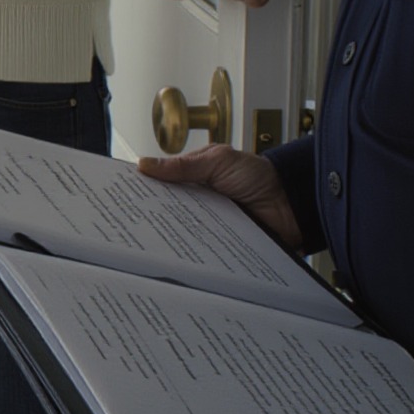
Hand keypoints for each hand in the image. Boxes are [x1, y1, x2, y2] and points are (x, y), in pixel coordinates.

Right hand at [137, 144, 303, 252]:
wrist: (292, 203)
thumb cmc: (259, 176)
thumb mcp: (219, 160)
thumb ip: (184, 164)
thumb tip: (145, 164)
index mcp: (193, 176)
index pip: (161, 182)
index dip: (143, 188)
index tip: (122, 194)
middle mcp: (197, 201)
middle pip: (167, 209)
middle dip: (151, 214)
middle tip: (131, 222)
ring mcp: (208, 223)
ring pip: (181, 230)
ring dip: (171, 234)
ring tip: (150, 241)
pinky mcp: (219, 242)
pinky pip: (201, 246)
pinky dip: (193, 249)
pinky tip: (180, 252)